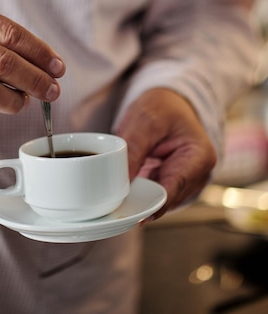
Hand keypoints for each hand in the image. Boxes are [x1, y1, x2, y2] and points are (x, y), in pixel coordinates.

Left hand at [116, 88, 216, 217]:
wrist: (166, 102)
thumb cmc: (162, 107)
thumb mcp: (145, 120)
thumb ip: (135, 149)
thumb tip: (124, 181)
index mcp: (199, 157)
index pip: (175, 187)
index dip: (154, 203)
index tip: (137, 216)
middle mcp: (198, 174)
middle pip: (168, 198)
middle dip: (144, 201)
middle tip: (118, 204)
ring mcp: (186, 180)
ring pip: (161, 199)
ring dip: (141, 197)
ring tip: (119, 194)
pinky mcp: (172, 181)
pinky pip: (155, 193)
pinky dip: (141, 192)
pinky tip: (126, 190)